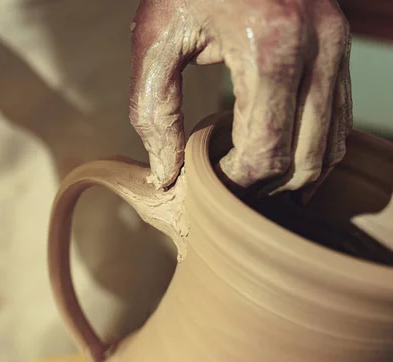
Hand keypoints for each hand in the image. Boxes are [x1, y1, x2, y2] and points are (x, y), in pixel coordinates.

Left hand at [130, 0, 351, 192]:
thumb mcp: (155, 39)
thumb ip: (153, 111)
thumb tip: (166, 175)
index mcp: (269, 47)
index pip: (265, 152)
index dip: (236, 183)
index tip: (206, 183)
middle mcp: (317, 48)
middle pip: (304, 159)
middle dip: (265, 186)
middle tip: (227, 189)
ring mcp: (338, 46)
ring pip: (331, 146)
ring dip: (293, 176)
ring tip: (251, 181)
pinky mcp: (341, 46)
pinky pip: (340, 119)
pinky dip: (313, 149)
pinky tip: (280, 157)